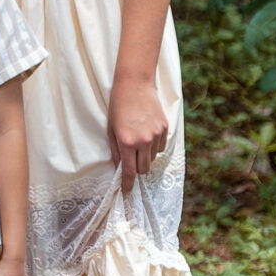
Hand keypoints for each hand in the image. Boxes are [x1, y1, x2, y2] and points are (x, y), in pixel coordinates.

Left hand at [108, 75, 168, 192]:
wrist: (135, 84)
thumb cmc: (118, 105)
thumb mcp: (111, 129)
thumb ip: (115, 150)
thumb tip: (119, 167)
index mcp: (127, 141)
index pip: (129, 171)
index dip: (128, 184)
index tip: (126, 191)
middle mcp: (143, 140)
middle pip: (143, 169)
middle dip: (137, 169)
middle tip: (131, 161)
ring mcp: (156, 134)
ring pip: (152, 158)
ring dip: (145, 156)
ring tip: (138, 140)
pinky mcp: (165, 128)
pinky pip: (161, 146)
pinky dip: (154, 146)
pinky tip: (147, 133)